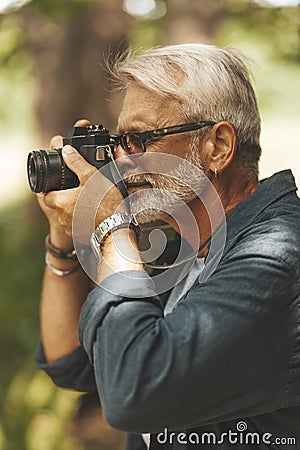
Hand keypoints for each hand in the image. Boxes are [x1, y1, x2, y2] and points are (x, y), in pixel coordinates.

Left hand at [38, 120, 124, 244]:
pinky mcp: (80, 236)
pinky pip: (77, 226)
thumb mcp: (91, 175)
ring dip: (74, 210)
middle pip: (57, 205)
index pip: (45, 194)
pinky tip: (94, 214)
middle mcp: (61, 217)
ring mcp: (70, 229)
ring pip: (67, 216)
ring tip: (89, 202)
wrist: (116, 228)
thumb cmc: (104, 202)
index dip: (52, 188)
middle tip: (78, 191)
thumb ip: (76, 162)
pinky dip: (83, 220)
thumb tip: (66, 151)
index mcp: (59, 201)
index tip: (60, 184)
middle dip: (65, 198)